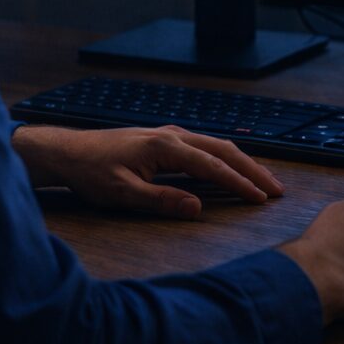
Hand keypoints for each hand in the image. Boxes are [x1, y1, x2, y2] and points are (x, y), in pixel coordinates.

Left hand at [11, 124, 283, 218]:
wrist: (67, 152)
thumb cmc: (91, 173)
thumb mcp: (123, 194)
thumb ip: (162, 200)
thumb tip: (198, 207)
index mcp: (165, 146)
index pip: (213, 166)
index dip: (239, 183)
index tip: (262, 199)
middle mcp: (172, 135)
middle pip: (223, 149)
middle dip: (252, 169)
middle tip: (276, 189)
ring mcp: (168, 135)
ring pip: (215, 145)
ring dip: (241, 162)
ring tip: (262, 180)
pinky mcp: (163, 140)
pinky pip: (202, 147)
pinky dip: (224, 158)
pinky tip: (229, 169)